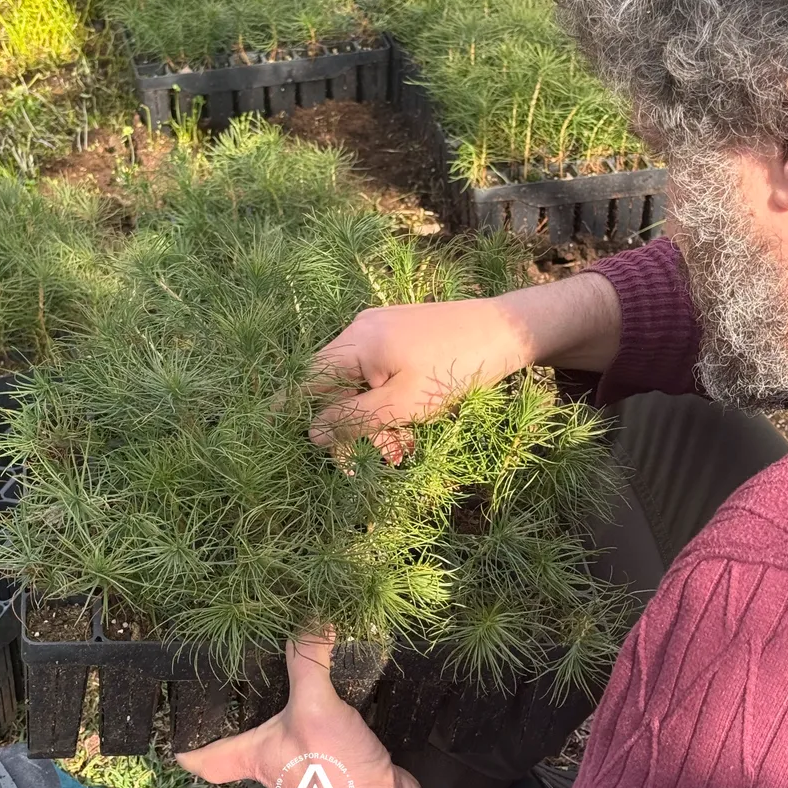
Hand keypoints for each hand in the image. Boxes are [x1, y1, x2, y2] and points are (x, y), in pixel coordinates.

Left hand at [176, 632, 428, 787]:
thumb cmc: (335, 774)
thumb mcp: (314, 709)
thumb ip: (307, 662)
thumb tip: (309, 617)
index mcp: (254, 753)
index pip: (203, 755)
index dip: (183, 742)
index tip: (168, 721)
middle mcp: (275, 753)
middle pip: (244, 728)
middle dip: (240, 697)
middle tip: (232, 658)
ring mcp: (307, 749)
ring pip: (286, 714)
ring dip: (285, 687)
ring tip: (281, 648)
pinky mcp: (337, 745)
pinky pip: (321, 711)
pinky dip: (324, 688)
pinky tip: (332, 665)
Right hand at [307, 274, 620, 458]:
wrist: (508, 331)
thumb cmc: (456, 369)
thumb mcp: (403, 404)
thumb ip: (354, 419)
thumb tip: (311, 433)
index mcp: (357, 342)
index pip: (308, 378)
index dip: (292, 409)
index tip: (279, 435)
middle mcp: (362, 329)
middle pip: (336, 386)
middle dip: (354, 427)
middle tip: (383, 458)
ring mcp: (383, 329)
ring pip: (361, 384)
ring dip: (376, 420)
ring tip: (405, 449)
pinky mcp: (402, 334)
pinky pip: (381, 373)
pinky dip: (390, 402)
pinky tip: (412, 426)